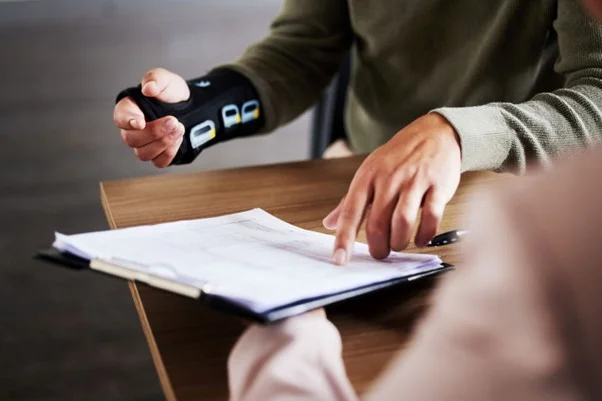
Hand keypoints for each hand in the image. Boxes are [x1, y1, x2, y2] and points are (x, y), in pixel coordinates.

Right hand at [112, 68, 189, 167]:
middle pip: (131, 139)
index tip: (140, 122)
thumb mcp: (165, 79)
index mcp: (129, 109)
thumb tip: (149, 88)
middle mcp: (132, 130)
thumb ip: (155, 79)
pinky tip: (178, 138)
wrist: (191, 106)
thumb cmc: (171, 93)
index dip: (128, 121)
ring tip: (179, 128)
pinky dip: (170, 152)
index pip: (120, 118)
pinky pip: (159, 162)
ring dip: (163, 142)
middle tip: (173, 121)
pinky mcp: (157, 155)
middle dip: (154, 132)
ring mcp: (144, 145)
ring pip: (143, 153)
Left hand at [323, 113, 461, 264]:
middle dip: (378, 247)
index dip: (344, 239)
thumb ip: (350, 201)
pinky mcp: (437, 185)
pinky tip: (421, 238)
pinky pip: (431, 217)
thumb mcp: (369, 173)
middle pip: (378, 223)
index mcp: (367, 176)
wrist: (434, 133)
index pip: (351, 212)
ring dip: (400, 242)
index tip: (339, 260)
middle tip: (380, 253)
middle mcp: (389, 178)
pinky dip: (425, 234)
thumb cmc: (398, 157)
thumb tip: (328, 223)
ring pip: (403, 222)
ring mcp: (414, 181)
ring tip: (398, 245)